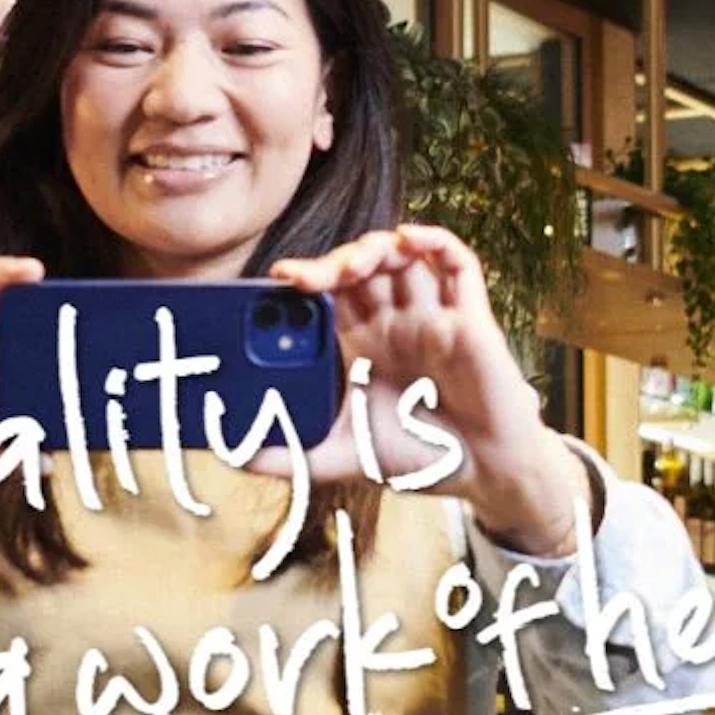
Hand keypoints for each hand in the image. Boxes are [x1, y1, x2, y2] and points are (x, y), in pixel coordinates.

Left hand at [259, 225, 591, 557]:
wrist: (482, 474)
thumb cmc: (419, 457)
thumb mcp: (342, 457)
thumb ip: (291, 457)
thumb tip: (232, 458)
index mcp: (363, 344)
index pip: (328, 295)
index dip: (304, 279)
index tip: (276, 282)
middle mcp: (395, 322)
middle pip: (360, 267)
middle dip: (331, 262)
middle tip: (305, 278)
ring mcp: (431, 314)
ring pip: (402, 255)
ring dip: (374, 247)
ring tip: (351, 266)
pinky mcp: (470, 316)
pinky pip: (456, 260)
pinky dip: (432, 240)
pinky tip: (407, 240)